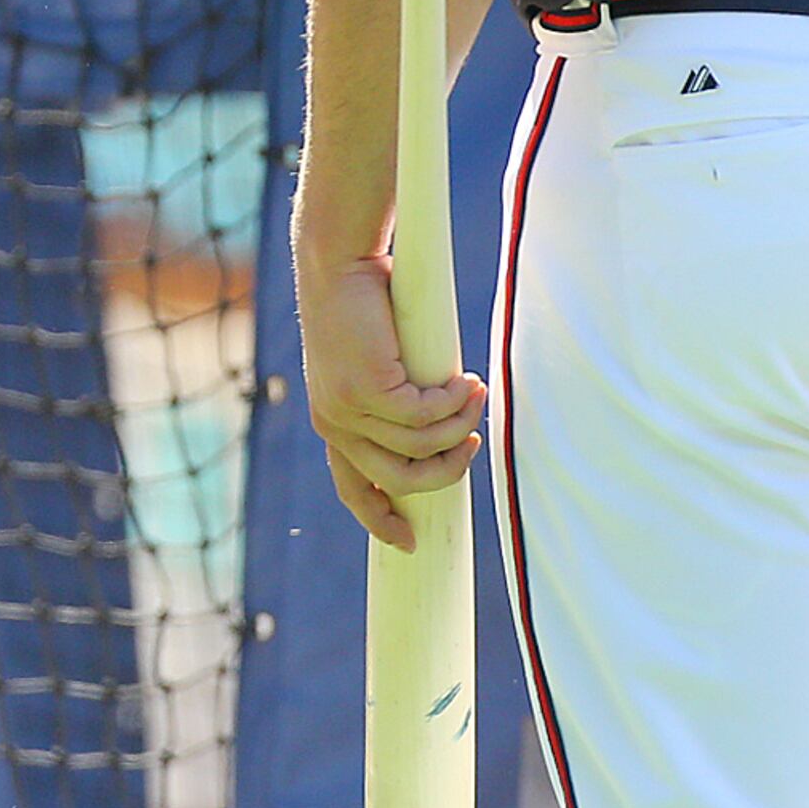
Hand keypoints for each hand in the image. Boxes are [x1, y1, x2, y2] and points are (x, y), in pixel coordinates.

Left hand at [294, 248, 484, 550]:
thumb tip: (444, 437)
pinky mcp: (367, 388)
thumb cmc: (362, 308)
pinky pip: (425, 414)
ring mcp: (348, 408)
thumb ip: (396, 402)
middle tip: (473, 444)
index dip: (379, 519)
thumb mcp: (375, 365)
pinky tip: (465, 379)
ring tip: (477, 393)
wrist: (338, 264)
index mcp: (332, 423)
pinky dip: (453, 402)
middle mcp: (333, 423)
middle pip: (399, 479)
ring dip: (459, 425)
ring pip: (421, 445)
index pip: (350, 487)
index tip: (409, 543)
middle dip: (445, 472)